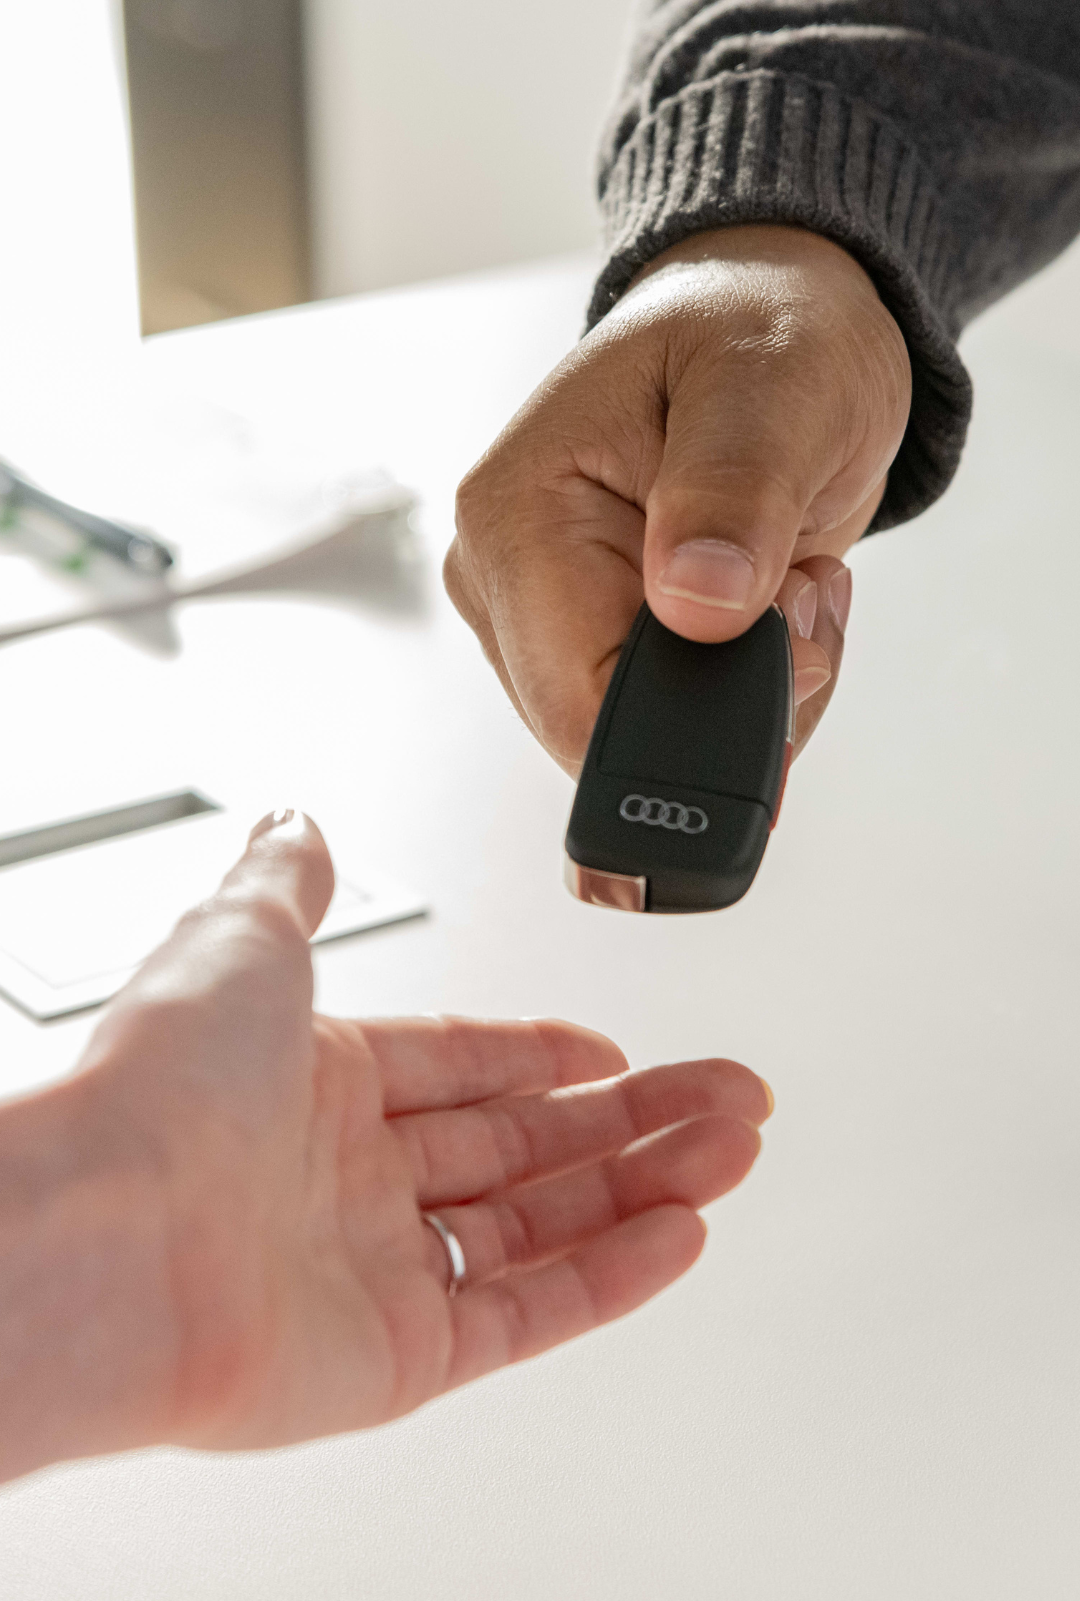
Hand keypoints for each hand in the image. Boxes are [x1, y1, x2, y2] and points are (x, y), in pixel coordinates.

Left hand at [0, 812, 770, 1482]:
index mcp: (316, 1080)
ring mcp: (378, 1266)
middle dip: (637, 1116)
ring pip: (543, 1223)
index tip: (617, 1055)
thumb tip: (296, 823)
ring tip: (734, 1148)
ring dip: (647, 1185)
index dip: (546, 1056)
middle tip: (729, 1096)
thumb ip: (289, 882)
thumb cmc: (160, 1084)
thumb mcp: (238, 936)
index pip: (463, 1065)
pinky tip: (682, 1230)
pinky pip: (529, 1310)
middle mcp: (349, 1174)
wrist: (113, 1237)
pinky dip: (613, 1273)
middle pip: (526, 1142)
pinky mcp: (400, 1355)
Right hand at [445, 225, 910, 771]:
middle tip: (799, 584)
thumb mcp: (773, 384)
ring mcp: (553, 618)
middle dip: (742, 690)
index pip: (577, 704)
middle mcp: (512, 580)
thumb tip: (699, 603)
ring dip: (762, 681)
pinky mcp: (603, 637)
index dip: (699, 712)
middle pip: (620, 735)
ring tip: (791, 569)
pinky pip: (687, 717)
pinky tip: (776, 590)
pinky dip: (760, 675)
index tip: (789, 636)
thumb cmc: (761, 323)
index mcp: (515, 516)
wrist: (773, 314)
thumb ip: (735, 494)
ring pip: (662, 738)